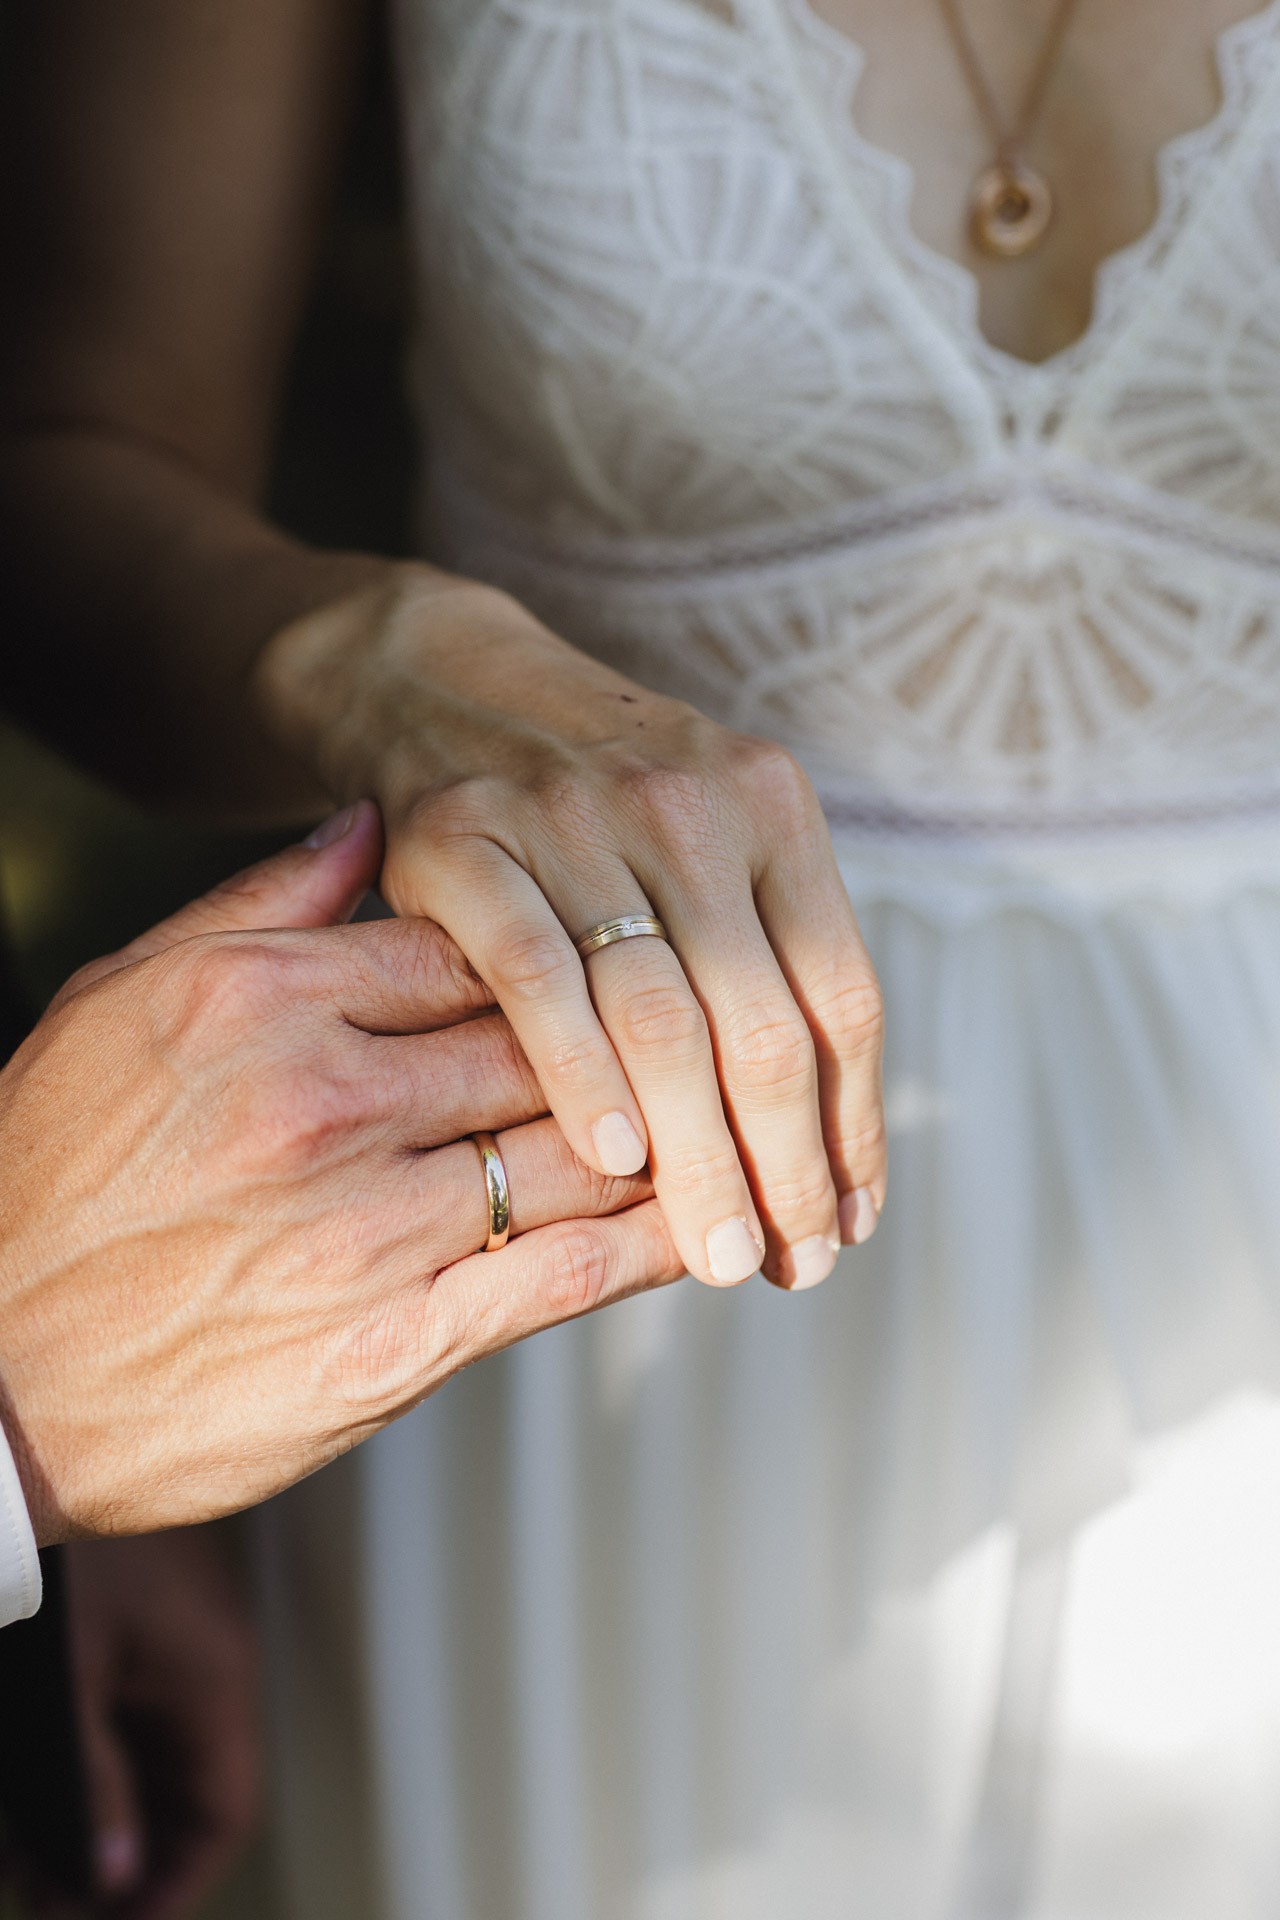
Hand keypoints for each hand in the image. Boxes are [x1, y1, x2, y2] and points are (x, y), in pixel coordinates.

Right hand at [0, 801, 681, 1543]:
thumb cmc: (51, 1174)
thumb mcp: (122, 1000)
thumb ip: (258, 903)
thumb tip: (370, 818)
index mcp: (268, 998)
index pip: (473, 942)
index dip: (563, 948)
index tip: (626, 945)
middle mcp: (328, 1100)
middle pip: (543, 1040)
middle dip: (646, 1033)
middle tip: (734, 1020)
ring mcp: (366, 1226)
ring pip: (575, 1152)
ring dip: (680, 1138)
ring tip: (753, 1120)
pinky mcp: (392, 1345)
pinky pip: (560, 1276)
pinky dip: (649, 1245)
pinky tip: (710, 1223)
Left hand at [63, 1532, 260, 1919]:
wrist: (48, 1450)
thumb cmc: (74, 1549)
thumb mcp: (76, 1680)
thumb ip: (99, 1779)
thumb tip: (113, 1870)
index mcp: (215, 1675)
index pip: (225, 1811)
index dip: (178, 1884)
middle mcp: (210, 1662)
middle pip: (192, 1792)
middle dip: (131, 1862)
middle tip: (65, 1907)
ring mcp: (179, 1640)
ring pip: (158, 1758)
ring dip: (107, 1818)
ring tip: (35, 1865)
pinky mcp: (146, 1623)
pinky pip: (134, 1717)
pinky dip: (96, 1765)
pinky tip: (39, 1797)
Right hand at [259, 575, 886, 1291]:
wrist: (440, 677)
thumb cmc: (591, 802)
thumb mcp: (704, 839)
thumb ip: (764, 954)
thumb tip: (832, 1151)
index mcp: (772, 806)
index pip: (843, 994)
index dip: (855, 1124)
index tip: (847, 1223)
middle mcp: (690, 804)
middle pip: (764, 1022)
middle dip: (785, 1165)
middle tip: (785, 1268)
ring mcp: (575, 816)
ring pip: (664, 1015)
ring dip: (699, 1152)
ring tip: (716, 1251)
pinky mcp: (463, 837)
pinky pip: (537, 976)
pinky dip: (581, 1073)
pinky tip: (616, 1159)